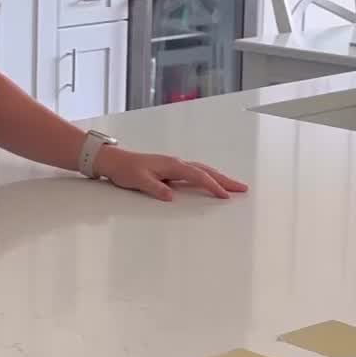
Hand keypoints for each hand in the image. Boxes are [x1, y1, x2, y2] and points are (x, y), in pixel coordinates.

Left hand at [96, 145, 246, 202]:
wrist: (113, 160)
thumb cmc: (125, 170)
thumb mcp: (138, 181)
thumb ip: (155, 188)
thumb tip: (171, 196)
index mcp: (171, 165)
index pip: (197, 176)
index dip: (212, 186)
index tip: (225, 195)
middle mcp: (176, 163)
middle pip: (206, 171)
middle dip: (225, 180)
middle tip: (242, 188)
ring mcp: (174, 165)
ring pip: (202, 170)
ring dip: (219, 177)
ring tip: (233, 186)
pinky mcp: (171, 168)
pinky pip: (195, 171)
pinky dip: (207, 176)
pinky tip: (211, 181)